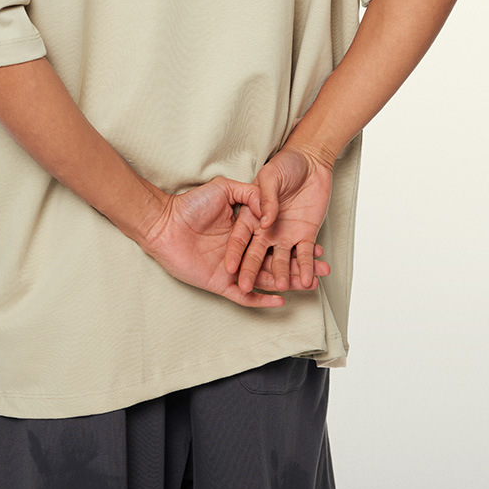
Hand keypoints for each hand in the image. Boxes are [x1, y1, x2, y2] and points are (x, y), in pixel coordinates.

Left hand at [141, 176, 327, 307]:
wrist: (164, 222)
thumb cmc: (190, 204)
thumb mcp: (224, 189)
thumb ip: (248, 194)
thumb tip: (268, 203)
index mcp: (244, 230)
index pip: (276, 240)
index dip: (296, 244)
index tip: (317, 245)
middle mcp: (242, 251)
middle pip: (277, 262)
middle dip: (300, 266)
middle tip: (323, 269)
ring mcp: (233, 269)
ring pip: (265, 279)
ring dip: (287, 283)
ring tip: (309, 285)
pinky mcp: (221, 283)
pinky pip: (245, 296)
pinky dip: (261, 299)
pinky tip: (280, 300)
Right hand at [224, 144, 333, 293]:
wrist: (311, 162)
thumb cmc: (286, 164)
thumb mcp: (270, 176)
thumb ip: (264, 197)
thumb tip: (265, 221)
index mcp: (252, 216)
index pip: (240, 238)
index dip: (234, 253)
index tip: (228, 268)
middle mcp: (266, 230)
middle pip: (257, 254)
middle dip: (251, 271)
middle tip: (245, 286)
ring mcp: (285, 235)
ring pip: (282, 259)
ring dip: (281, 273)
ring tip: (281, 287)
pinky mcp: (305, 235)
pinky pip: (304, 254)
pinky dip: (306, 267)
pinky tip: (307, 280)